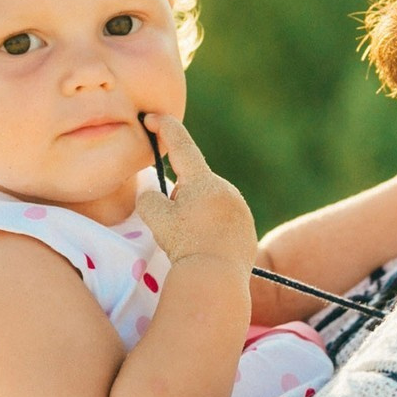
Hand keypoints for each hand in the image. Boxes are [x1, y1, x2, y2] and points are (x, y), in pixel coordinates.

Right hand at [135, 114, 257, 272]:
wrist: (217, 277)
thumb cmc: (185, 244)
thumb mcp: (156, 219)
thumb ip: (150, 199)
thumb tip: (155, 194)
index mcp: (203, 181)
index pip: (181, 145)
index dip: (165, 129)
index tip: (153, 118)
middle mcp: (226, 189)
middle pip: (194, 182)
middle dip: (180, 195)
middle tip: (173, 224)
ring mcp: (240, 208)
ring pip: (208, 202)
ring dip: (196, 213)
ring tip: (191, 241)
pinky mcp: (247, 226)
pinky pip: (222, 220)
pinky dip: (210, 228)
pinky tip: (206, 248)